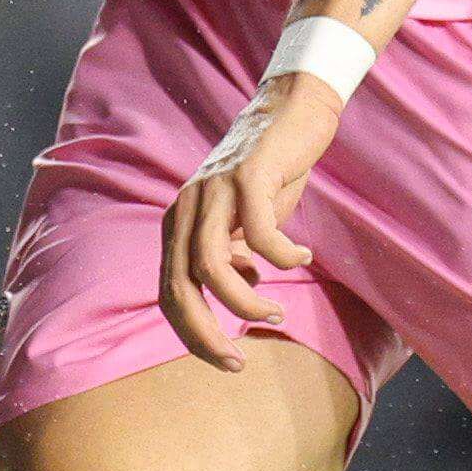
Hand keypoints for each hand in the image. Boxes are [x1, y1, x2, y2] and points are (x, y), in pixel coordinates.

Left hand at [161, 72, 341, 366]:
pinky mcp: (249, 175)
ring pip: (211, 264)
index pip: (170, 293)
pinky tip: (302, 255)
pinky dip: (281, 255)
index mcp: (180, 224)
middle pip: (179, 285)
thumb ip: (235, 254)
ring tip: (275, 311)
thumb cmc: (269, 170)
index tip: (227, 359)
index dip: (193, 334)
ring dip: (244, 300)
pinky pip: (260, 232)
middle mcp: (187, 208)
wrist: (292, 110)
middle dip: (205, 333)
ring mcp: (214, 190)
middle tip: (237, 360)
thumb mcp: (244, 221)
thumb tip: (243, 287)